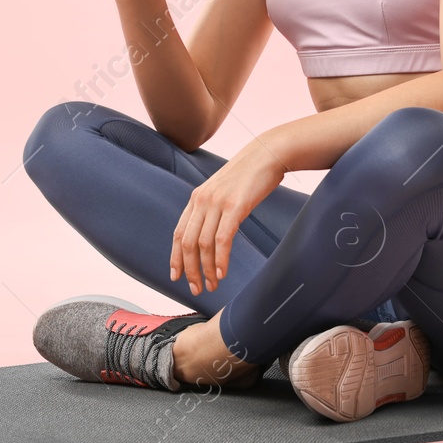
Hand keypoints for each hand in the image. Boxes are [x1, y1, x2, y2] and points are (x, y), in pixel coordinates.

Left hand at [170, 139, 287, 295]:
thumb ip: (212, 209)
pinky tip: (223, 272)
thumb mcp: (223, 191)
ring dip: (207, 269)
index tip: (176, 276)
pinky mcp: (235, 206)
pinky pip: (223, 239)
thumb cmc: (248, 176)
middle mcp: (202, 201)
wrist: (266, 154)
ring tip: (213, 284)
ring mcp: (217, 203)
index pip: (178, 233)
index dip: (176, 257)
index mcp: (196, 198)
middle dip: (190, 270)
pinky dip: (221, 259)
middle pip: (188, 243)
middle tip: (196, 288)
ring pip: (203, 244)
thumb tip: (209, 234)